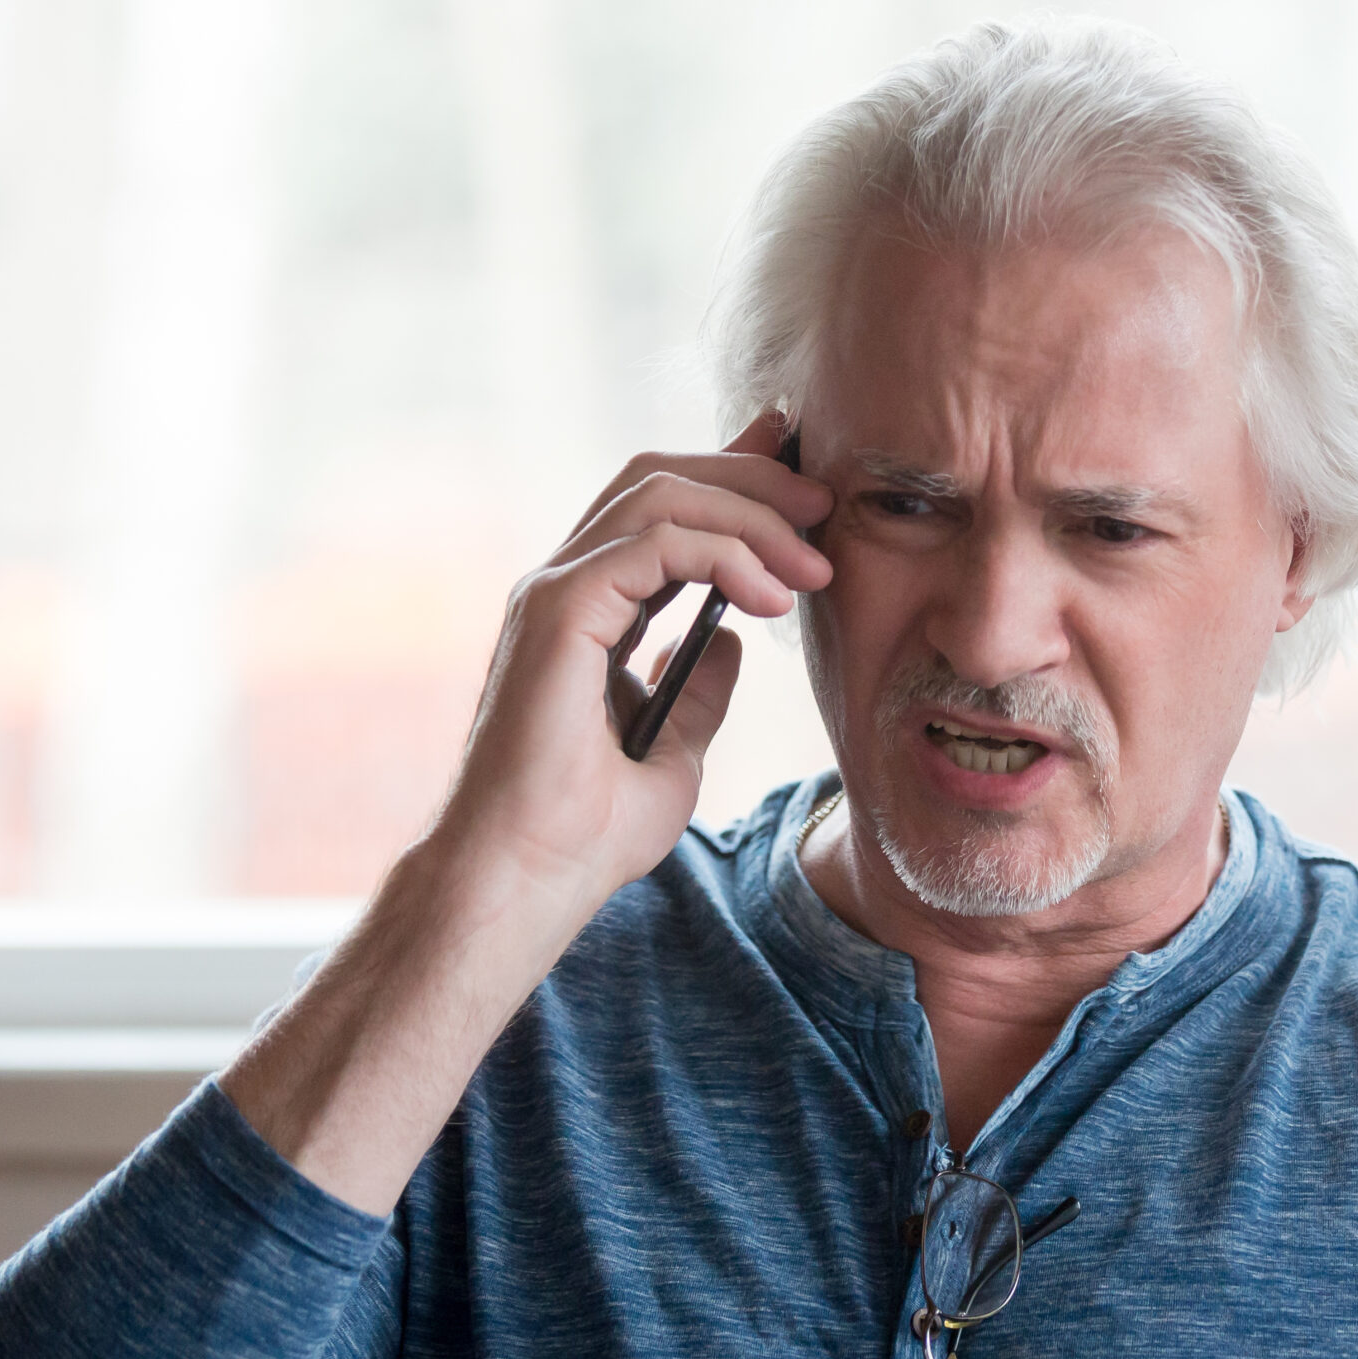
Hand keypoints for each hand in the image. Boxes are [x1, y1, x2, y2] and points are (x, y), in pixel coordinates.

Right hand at [431, 415, 833, 915]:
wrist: (531, 879)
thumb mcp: (674, 751)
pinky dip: (724, 554)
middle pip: (661, 480)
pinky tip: (770, 599)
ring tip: (812, 567)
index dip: (734, 482)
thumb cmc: (585, 834)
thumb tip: (729, 640)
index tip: (808, 494)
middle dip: (751, 479)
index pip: (661, 512)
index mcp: (587, 611)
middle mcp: (565, 587)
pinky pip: (654, 542)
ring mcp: (555, 592)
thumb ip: (698, 690)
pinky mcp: (557, 610)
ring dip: (750, 516)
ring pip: (659, 496)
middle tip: (826, 508)